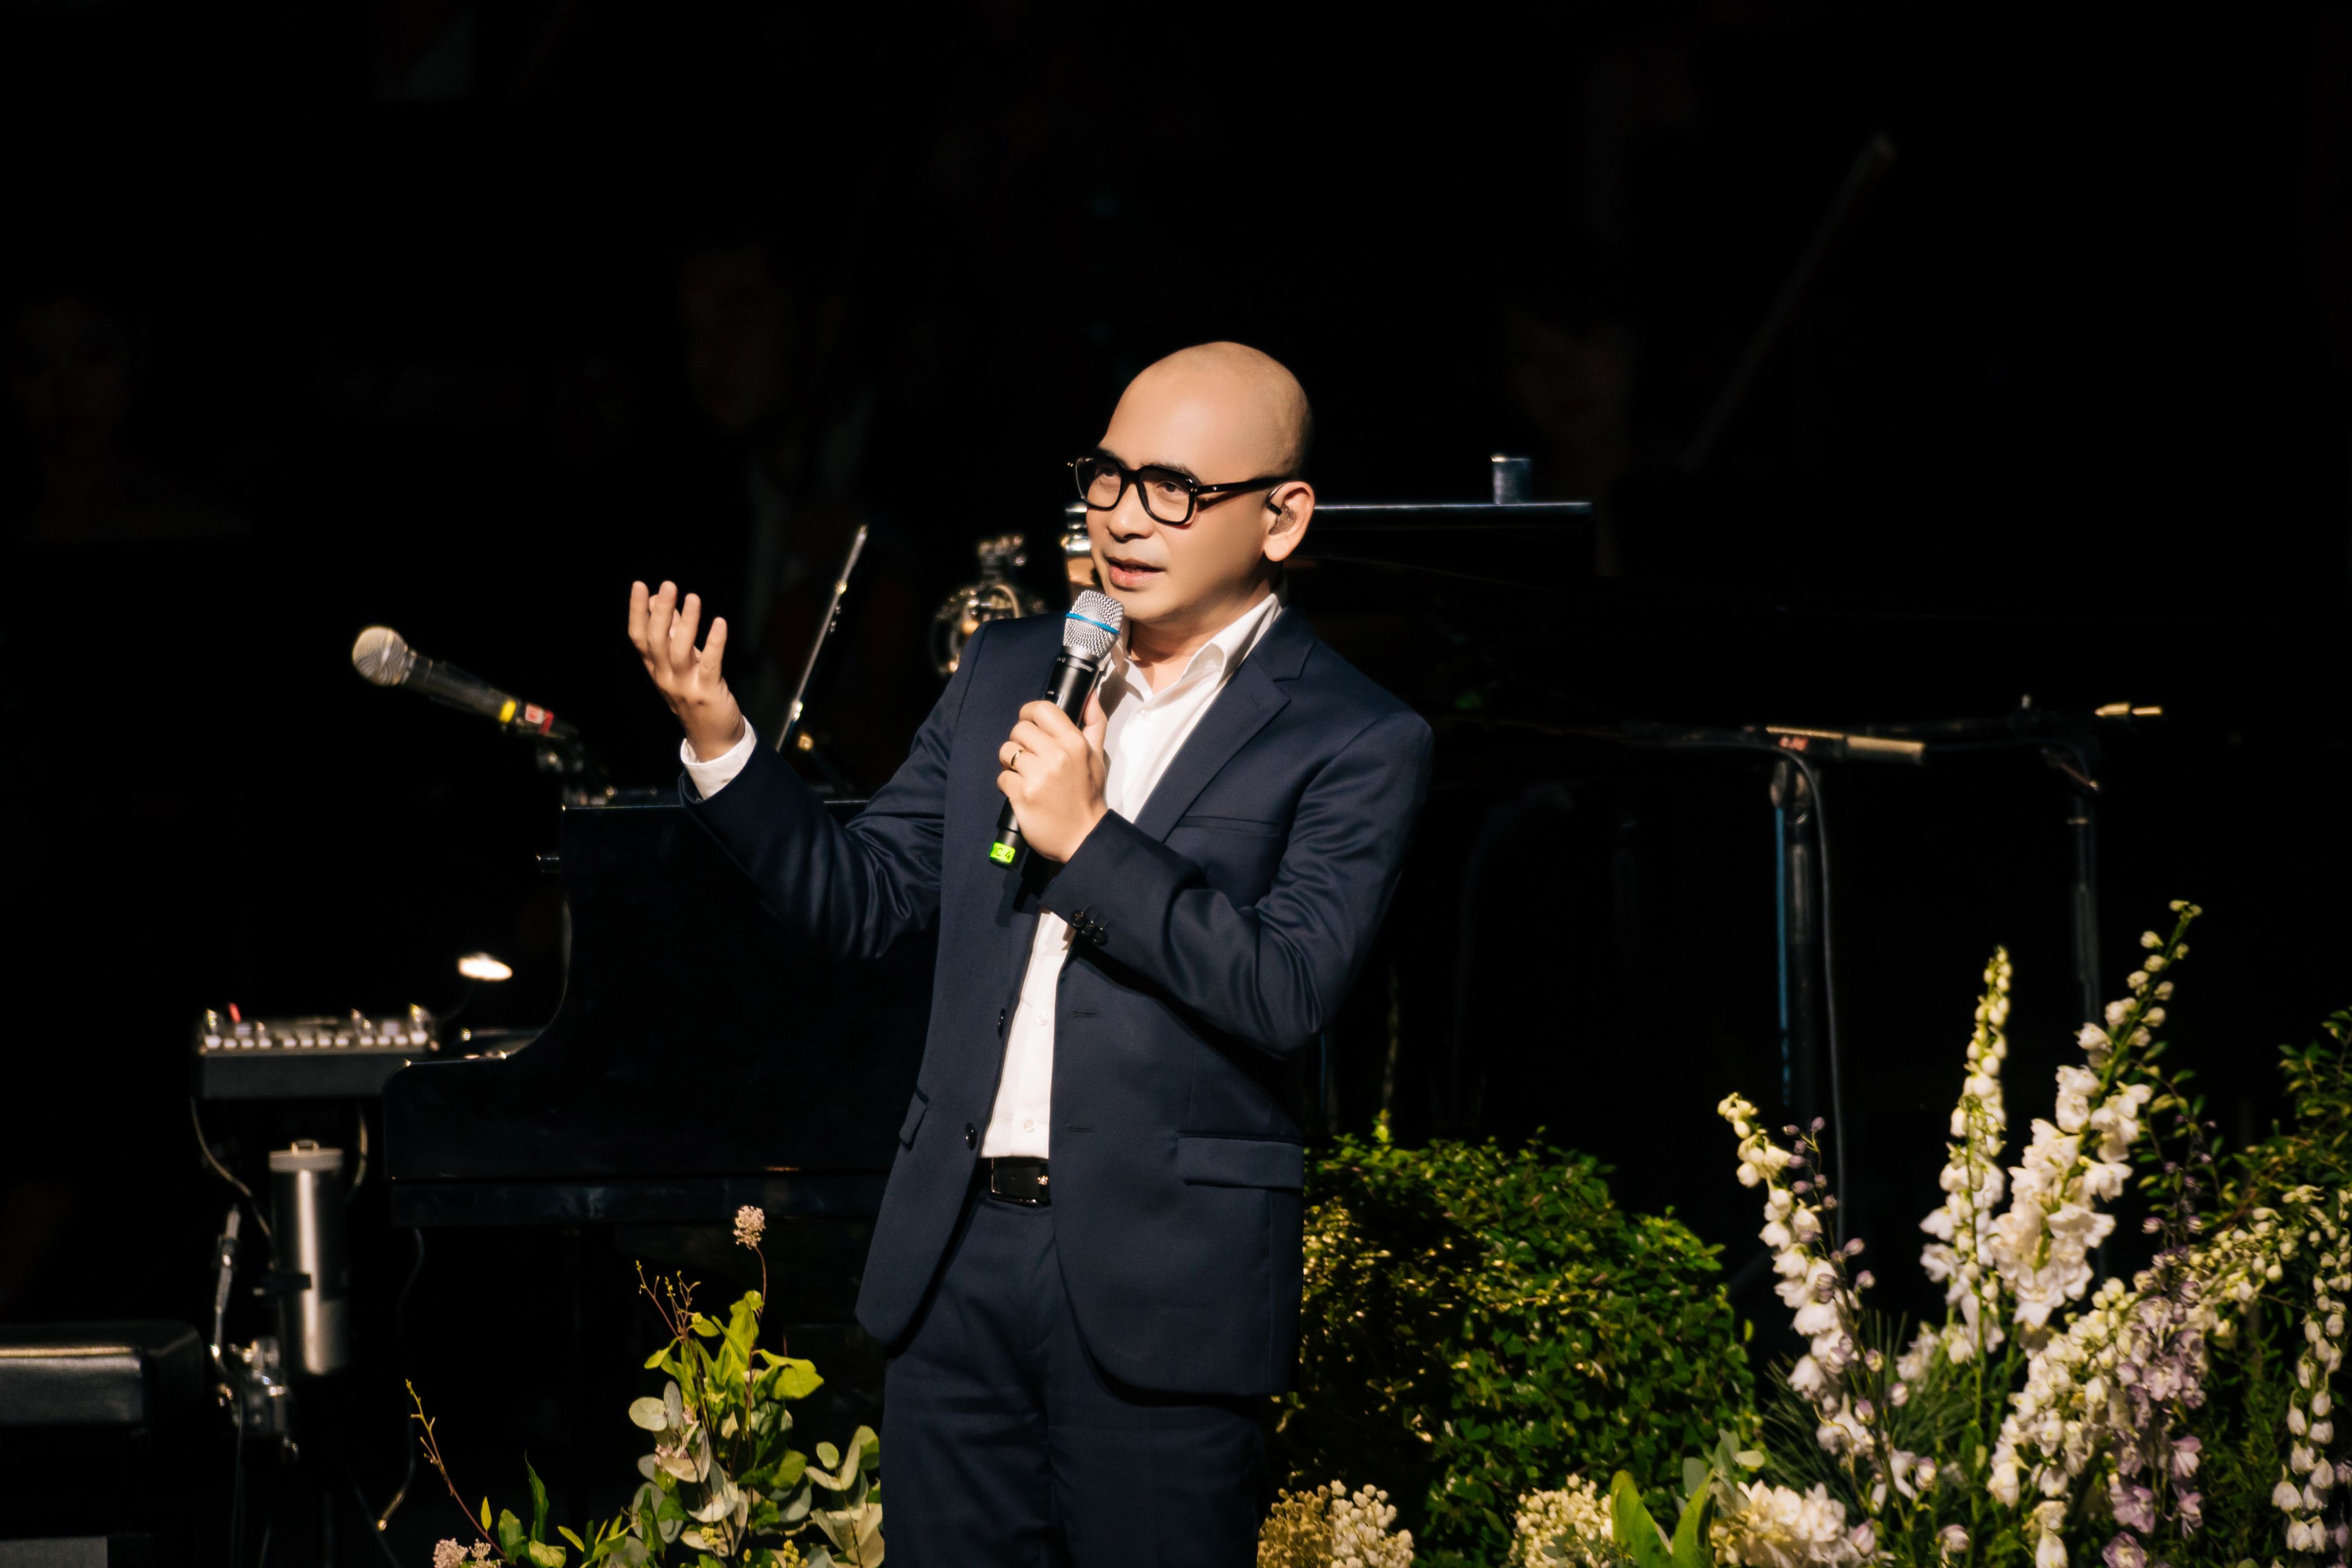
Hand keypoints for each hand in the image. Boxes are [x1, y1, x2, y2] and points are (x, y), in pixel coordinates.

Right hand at [628, 580, 743, 760]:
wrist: (713, 738)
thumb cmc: (696, 694)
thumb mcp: (680, 664)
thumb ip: (673, 633)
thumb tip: (664, 602)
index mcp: (656, 669)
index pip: (639, 637)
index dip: (637, 611)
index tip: (639, 586)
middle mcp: (665, 677)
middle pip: (657, 641)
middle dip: (660, 612)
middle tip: (667, 585)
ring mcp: (685, 686)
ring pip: (680, 651)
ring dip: (686, 623)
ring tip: (693, 597)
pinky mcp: (708, 693)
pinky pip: (710, 664)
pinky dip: (715, 643)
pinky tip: (719, 623)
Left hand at [996, 693, 1108, 861]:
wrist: (1083, 836)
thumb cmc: (1088, 795)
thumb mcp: (1097, 756)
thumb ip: (1094, 723)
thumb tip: (1090, 695)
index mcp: (1075, 743)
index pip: (1042, 709)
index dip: (1029, 714)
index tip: (1030, 725)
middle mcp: (1057, 756)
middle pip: (1019, 730)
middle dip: (1020, 742)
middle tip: (1030, 757)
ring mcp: (1038, 776)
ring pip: (1007, 752)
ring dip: (1011, 763)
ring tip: (1026, 775)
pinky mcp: (1022, 795)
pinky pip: (1002, 776)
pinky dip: (1008, 785)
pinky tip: (1023, 792)